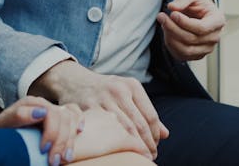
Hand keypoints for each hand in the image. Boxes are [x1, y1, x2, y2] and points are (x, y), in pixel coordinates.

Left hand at [0, 96, 83, 165]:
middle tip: (53, 161)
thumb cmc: (4, 130)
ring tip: (65, 158)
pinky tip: (79, 132)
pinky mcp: (60, 115)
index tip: (43, 150)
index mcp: (32, 103)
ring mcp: (54, 109)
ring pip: (71, 120)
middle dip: (60, 142)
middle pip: (64, 118)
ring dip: (70, 140)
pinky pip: (75, 113)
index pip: (51, 113)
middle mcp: (45, 104)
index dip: (51, 132)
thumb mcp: (4, 123)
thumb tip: (41, 112)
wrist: (3, 133)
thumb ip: (19, 115)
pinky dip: (79, 121)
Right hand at [29, 60, 165, 159]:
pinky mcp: (87, 109)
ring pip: (123, 129)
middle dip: (147, 144)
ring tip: (139, 156)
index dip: (155, 135)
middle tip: (150, 156)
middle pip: (138, 124)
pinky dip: (114, 143)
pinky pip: (104, 130)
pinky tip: (118, 151)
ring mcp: (102, 100)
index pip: (150, 115)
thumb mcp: (127, 92)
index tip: (156, 146)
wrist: (73, 81)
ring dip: (133, 146)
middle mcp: (119, 91)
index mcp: (132, 86)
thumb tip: (165, 134)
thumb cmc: (105, 90)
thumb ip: (146, 111)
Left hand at [157, 0, 225, 60]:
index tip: (172, 14)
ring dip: (170, 37)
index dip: (184, 23)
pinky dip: (170, 44)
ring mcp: (206, 48)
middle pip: (191, 39)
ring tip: (163, 23)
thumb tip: (172, 7)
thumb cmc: (197, 2)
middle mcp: (215, 37)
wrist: (198, 11)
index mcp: (218, 21)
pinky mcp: (196, 55)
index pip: (202, 28)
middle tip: (161, 16)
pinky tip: (167, 32)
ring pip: (184, 49)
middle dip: (173, 28)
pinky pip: (180, 55)